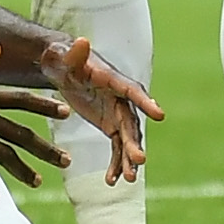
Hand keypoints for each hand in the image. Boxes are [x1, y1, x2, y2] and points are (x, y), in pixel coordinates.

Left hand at [38, 33, 162, 185]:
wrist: (63, 67)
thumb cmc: (63, 57)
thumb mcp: (64, 56)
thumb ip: (73, 54)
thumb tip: (81, 42)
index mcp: (112, 79)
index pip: (132, 90)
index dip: (146, 102)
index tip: (160, 115)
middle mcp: (120, 98)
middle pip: (131, 122)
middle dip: (135, 141)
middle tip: (140, 160)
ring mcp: (117, 113)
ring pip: (128, 139)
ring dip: (129, 159)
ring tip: (128, 180)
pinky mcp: (111, 125)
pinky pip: (117, 147)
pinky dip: (116, 163)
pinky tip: (111, 181)